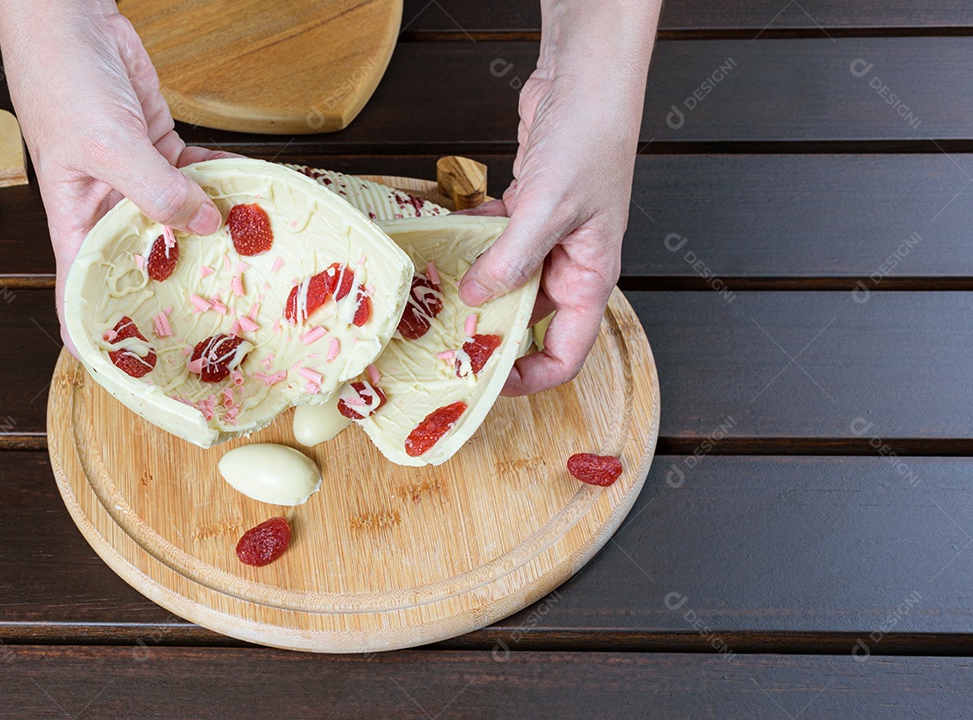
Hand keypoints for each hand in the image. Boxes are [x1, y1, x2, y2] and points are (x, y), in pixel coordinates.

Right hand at [0, 0, 238, 349]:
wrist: (71, 20)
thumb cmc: (63, 82)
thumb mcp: (106, 146)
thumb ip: (156, 190)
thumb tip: (206, 225)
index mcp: (77, 222)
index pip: (83, 294)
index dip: (104, 336)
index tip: (139, 372)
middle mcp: (109, 210)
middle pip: (147, 265)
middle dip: (182, 289)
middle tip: (230, 317)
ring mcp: (139, 181)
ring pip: (183, 223)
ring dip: (217, 237)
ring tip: (260, 263)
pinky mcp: (163, 151)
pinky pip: (201, 179)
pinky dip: (227, 187)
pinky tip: (257, 201)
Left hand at [457, 0, 660, 395]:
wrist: (587, 80)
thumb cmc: (591, 141)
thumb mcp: (548, 209)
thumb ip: (512, 259)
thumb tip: (478, 297)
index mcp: (590, 277)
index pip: (567, 352)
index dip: (531, 376)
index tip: (489, 381)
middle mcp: (570, 265)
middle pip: (529, 322)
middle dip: (490, 333)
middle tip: (444, 341)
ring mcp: (547, 238)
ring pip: (507, 282)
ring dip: (474, 288)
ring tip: (434, 296)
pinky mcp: (526, 211)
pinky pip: (494, 243)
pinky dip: (471, 245)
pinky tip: (445, 244)